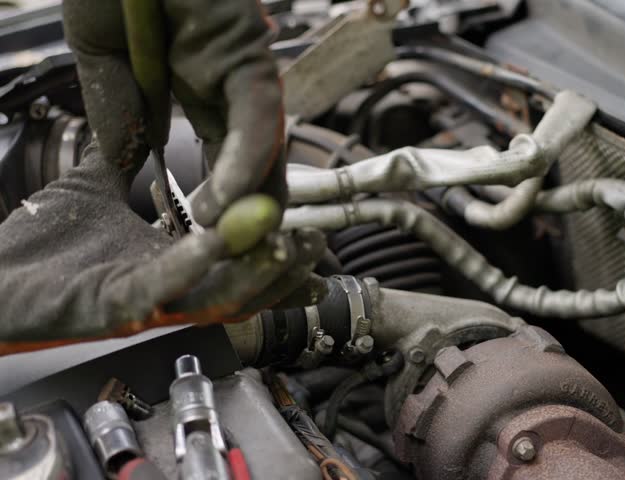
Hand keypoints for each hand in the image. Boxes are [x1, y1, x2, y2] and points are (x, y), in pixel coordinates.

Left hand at [0, 144, 324, 352]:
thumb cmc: (36, 246)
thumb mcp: (92, 188)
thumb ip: (125, 159)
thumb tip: (144, 124)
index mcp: (166, 266)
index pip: (237, 263)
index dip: (275, 250)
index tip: (306, 232)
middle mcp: (164, 290)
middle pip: (243, 289)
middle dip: (284, 270)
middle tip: (313, 243)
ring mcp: (141, 301)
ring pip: (217, 299)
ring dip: (255, 273)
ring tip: (284, 244)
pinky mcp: (112, 307)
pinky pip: (163, 289)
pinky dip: (194, 267)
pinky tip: (215, 242)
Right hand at [63, 0, 285, 223]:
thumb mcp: (100, 51)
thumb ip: (113, 104)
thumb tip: (123, 160)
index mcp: (197, 81)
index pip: (219, 153)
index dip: (216, 197)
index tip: (203, 234)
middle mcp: (228, 80)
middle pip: (252, 160)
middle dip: (242, 212)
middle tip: (229, 252)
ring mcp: (243, 68)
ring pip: (262, 148)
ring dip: (245, 201)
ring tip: (222, 239)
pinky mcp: (250, 53)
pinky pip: (255, 117)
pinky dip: (243, 163)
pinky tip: (222, 200)